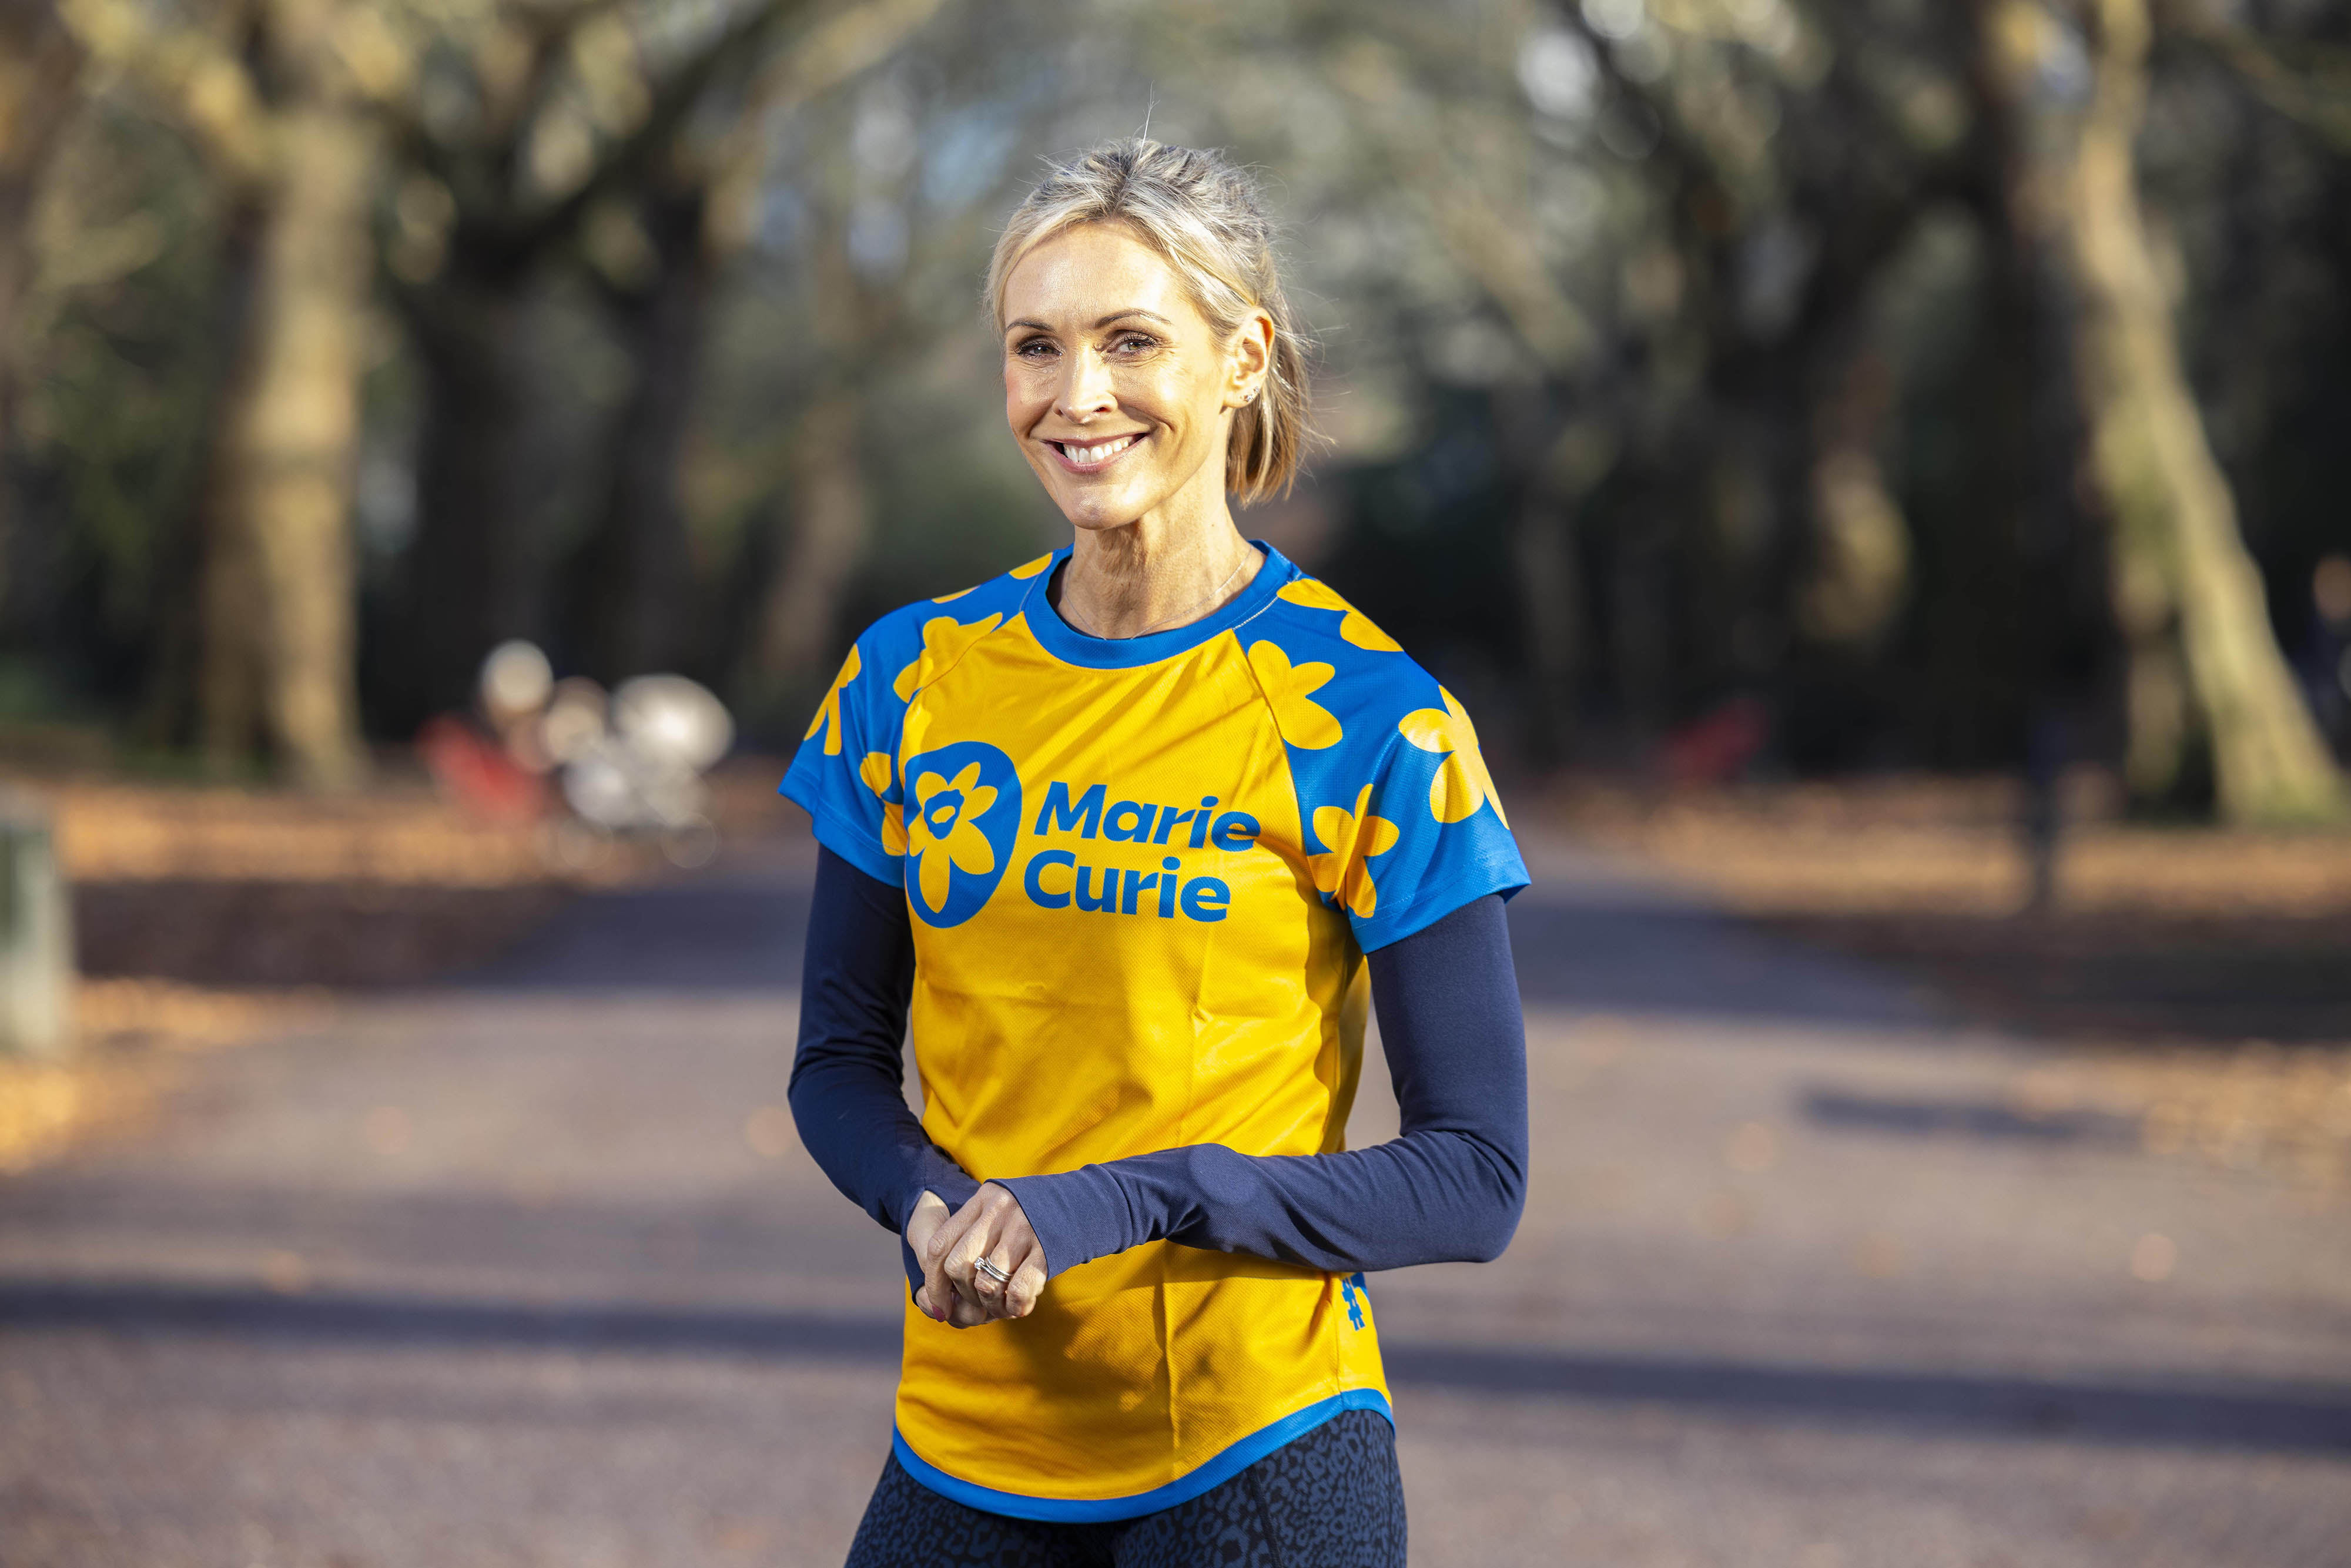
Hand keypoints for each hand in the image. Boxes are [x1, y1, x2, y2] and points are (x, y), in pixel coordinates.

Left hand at [906, 1183, 1045, 1326]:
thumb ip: (972, 1236)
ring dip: (991, 1305)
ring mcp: (1024, 1228)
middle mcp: (1000, 1211)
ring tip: (1002, 1307)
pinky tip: (1019, 1307)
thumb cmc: (1032, 1217)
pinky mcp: (1047, 1249)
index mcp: (983, 1199)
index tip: (939, 1305)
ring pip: (986, 1283)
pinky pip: (1018, 1290)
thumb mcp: (1000, 1211)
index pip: (939, 1244)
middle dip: (964, 1295)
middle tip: (979, 1302)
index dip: (934, 1282)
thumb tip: (940, 1291)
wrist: (1085, 1204)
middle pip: (958, 1266)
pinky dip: (1014, 1306)